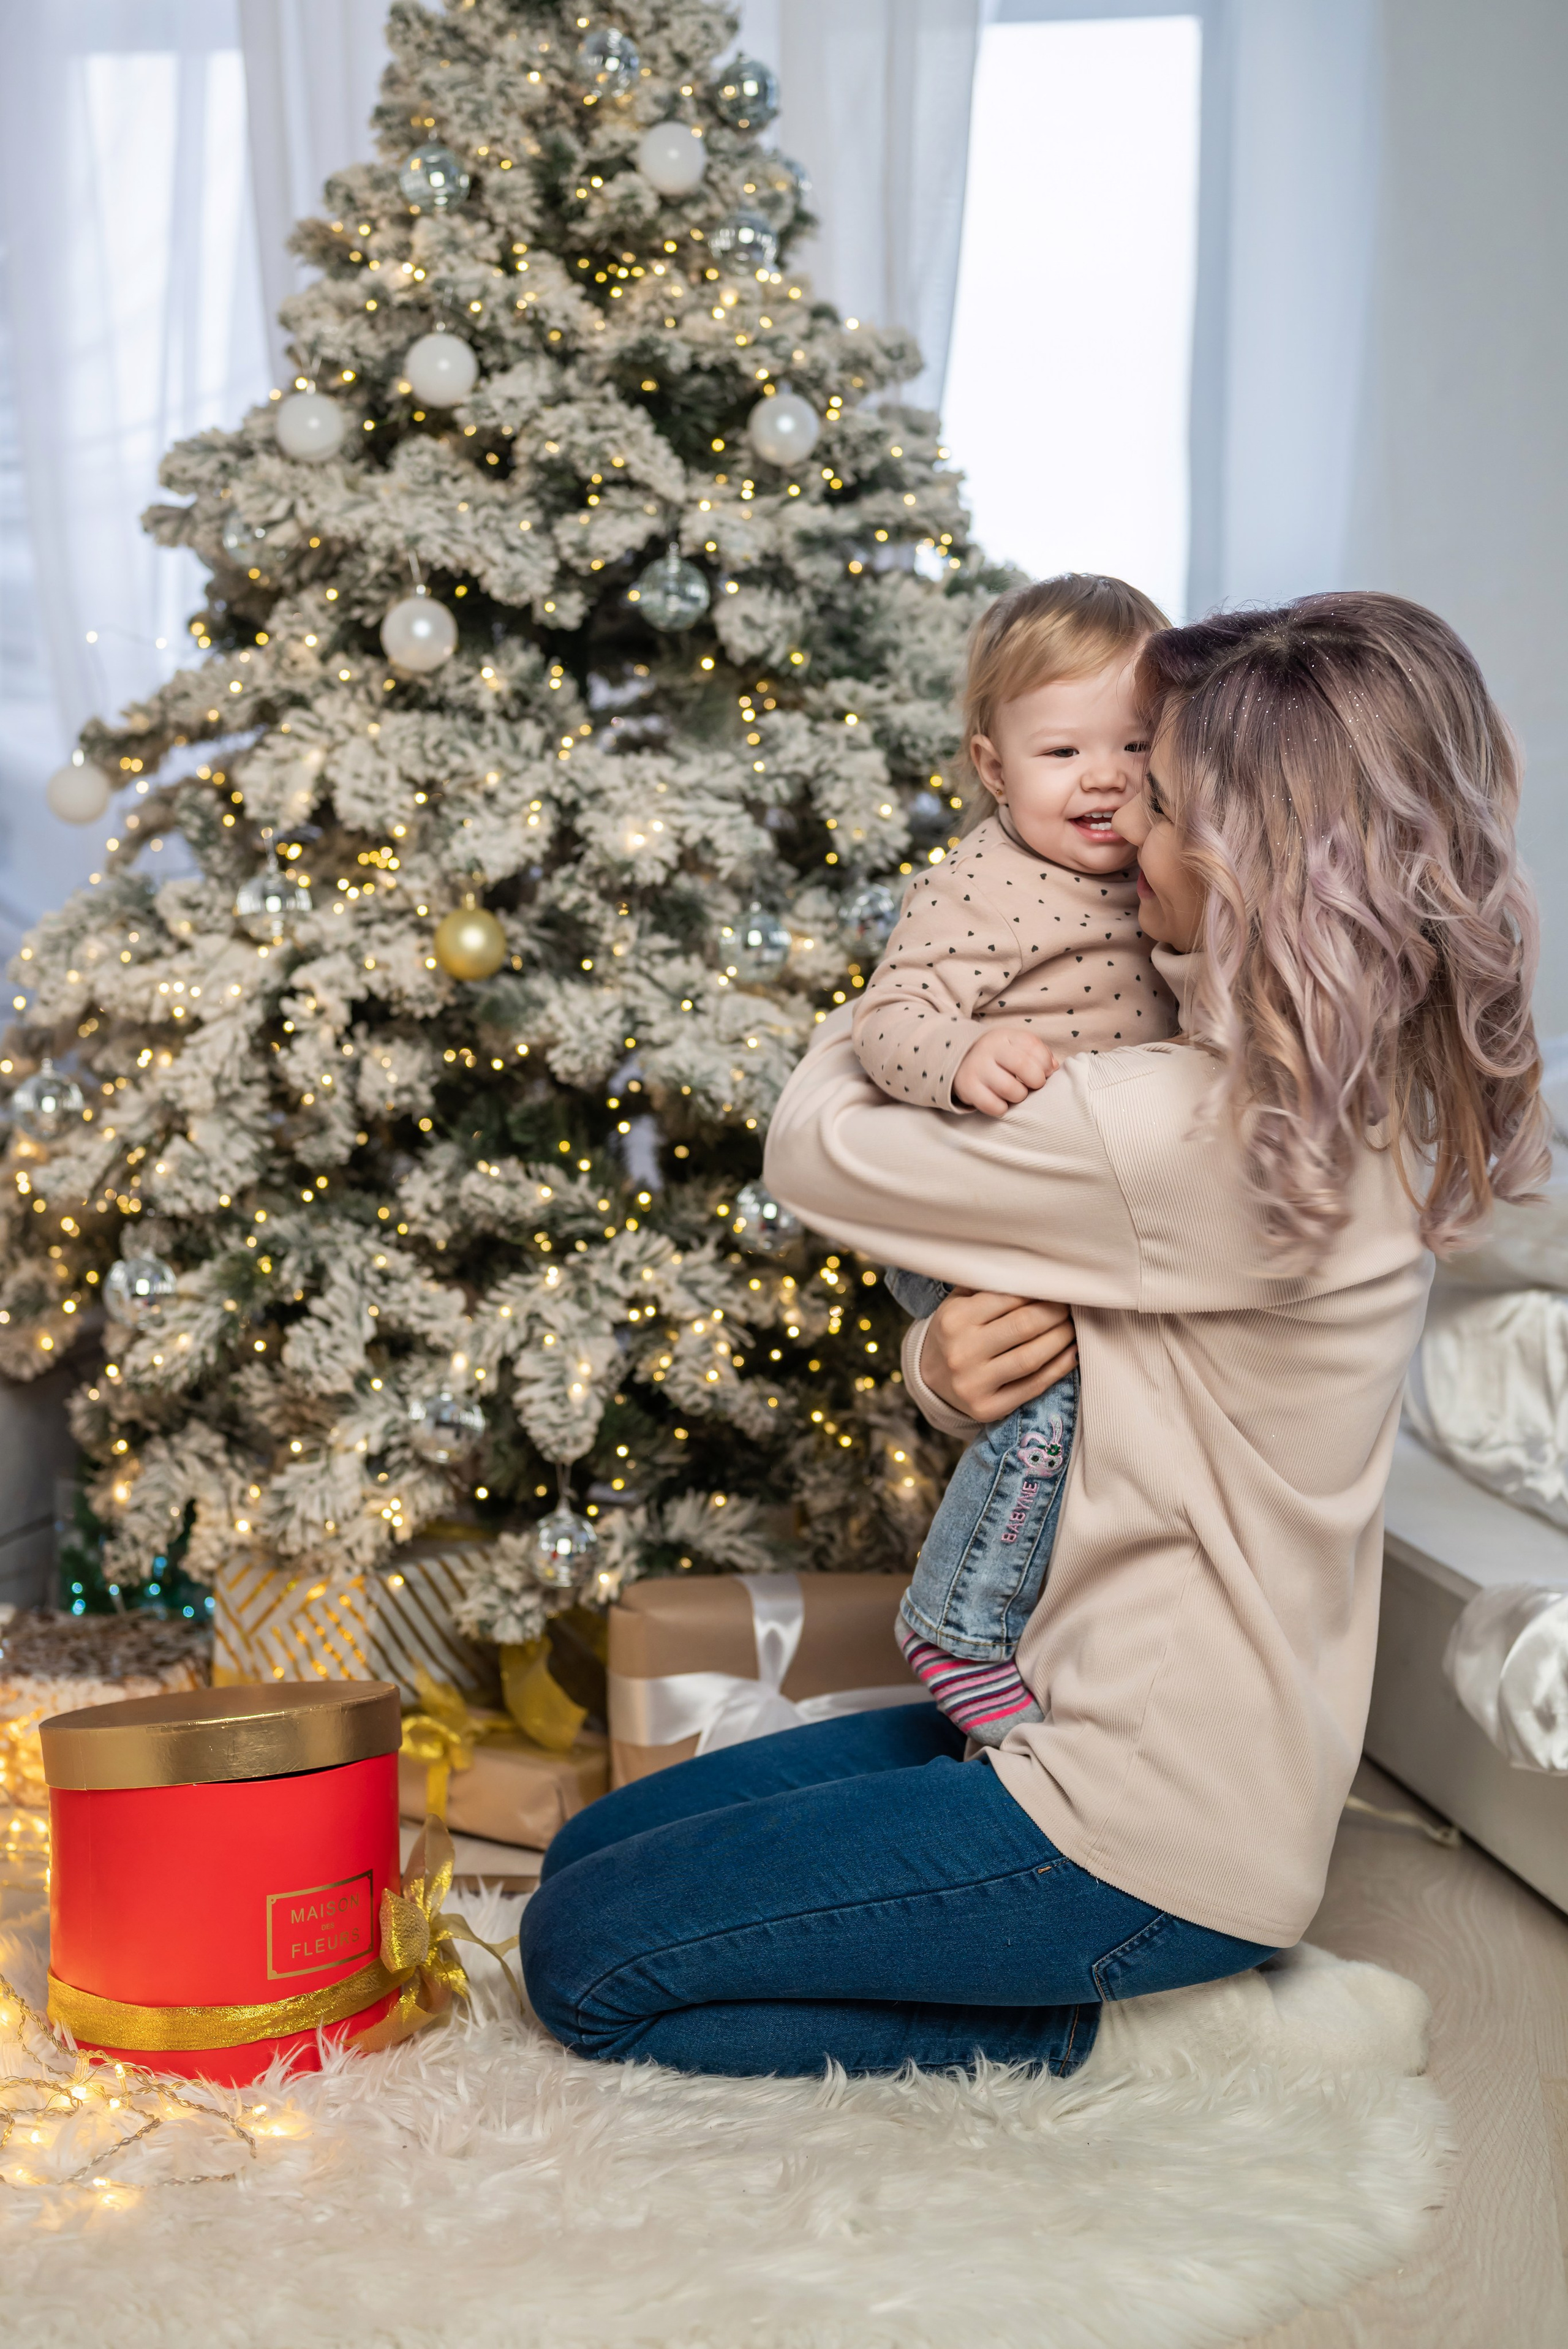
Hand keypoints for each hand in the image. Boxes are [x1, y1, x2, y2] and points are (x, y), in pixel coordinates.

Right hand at [920, 1288, 1077, 1422]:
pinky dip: (1059, 1368)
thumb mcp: (960, 1302)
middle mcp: (961, 1351)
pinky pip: (1033, 1386)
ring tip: (1072, 1328)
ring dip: (1061, 1339)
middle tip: (1068, 1307)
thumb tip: (1039, 1275)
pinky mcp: (987, 1408)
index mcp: (954, 1318)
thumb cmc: (956, 1332)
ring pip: (1032, 1358)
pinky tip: (1071, 1353)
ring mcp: (973, 1383)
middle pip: (1024, 1326)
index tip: (1056, 1288)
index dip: (1039, 1292)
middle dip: (1056, 1313)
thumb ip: (991, 1286)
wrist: (930, 1379)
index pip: (1010, 1298)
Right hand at [953, 1030, 1059, 1116]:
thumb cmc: (998, 1058)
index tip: (1046, 1072)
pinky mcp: (967, 1088)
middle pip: (1023, 1066)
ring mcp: (977, 1068)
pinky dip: (1002, 1108)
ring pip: (1010, 1089)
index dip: (1046, 1063)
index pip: (1033, 1046)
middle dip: (1036, 1081)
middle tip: (1033, 1085)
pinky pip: (994, 1106)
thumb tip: (1054, 1068)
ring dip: (1020, 1096)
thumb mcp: (1016, 1048)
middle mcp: (989, 1049)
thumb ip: (1038, 1055)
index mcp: (1005, 1036)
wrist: (959, 1062)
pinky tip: (1001, 1101)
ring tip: (1016, 1093)